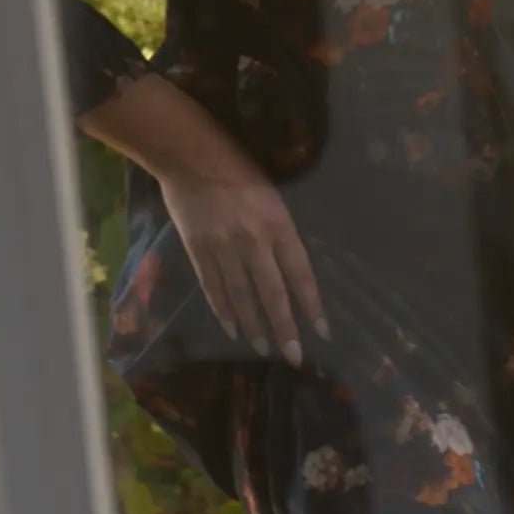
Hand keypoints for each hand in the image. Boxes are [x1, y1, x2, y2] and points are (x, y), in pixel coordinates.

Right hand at [158, 151, 327, 368]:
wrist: (190, 156)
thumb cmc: (237, 170)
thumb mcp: (271, 196)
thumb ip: (279, 232)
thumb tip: (289, 268)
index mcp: (278, 225)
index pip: (300, 274)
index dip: (312, 305)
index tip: (323, 332)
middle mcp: (254, 241)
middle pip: (273, 294)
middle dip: (285, 328)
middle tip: (294, 357)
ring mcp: (223, 248)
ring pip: (242, 297)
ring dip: (254, 326)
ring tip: (263, 348)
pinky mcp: (198, 251)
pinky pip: (213, 288)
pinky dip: (224, 310)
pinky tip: (232, 328)